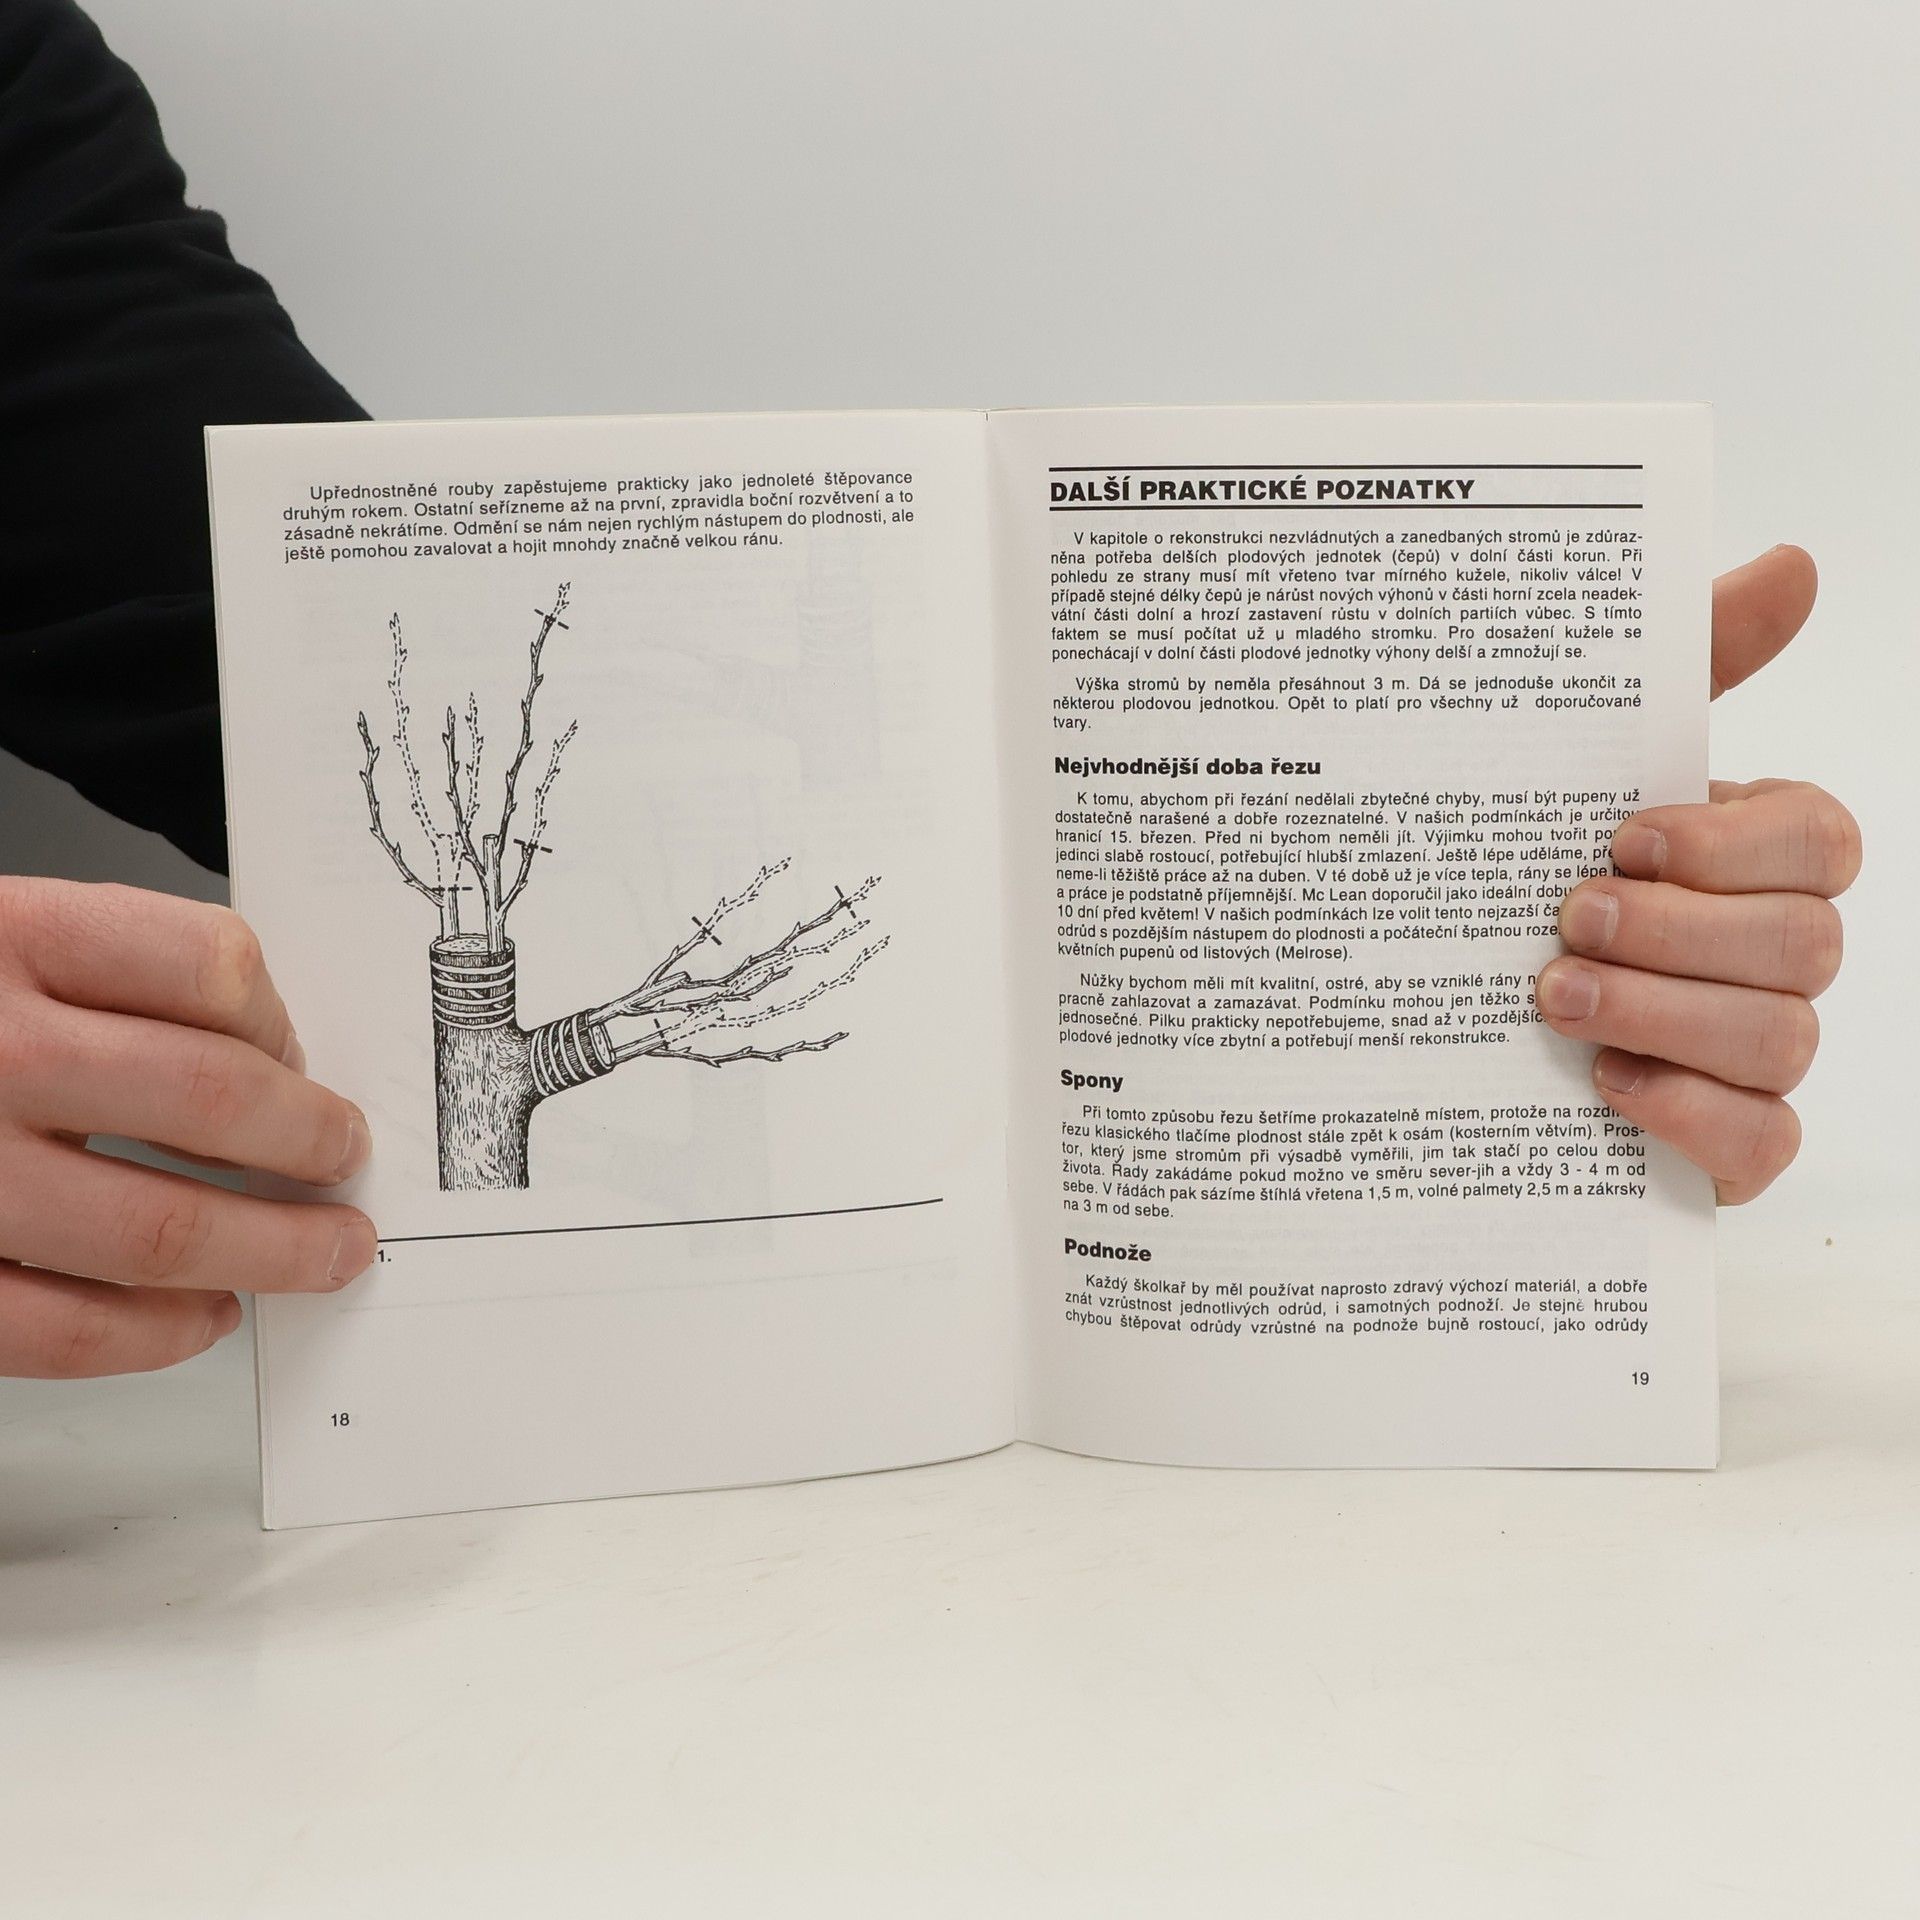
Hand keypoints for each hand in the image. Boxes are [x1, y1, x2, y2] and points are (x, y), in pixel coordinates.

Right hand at [0, 879, 376, 1375]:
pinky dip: (157, 1333)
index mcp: (5, 938)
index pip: (210, 966)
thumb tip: (269, 1054)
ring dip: (270, 1249)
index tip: (309, 1061)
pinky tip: (206, 1316)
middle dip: (309, 1143)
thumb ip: (107, 970)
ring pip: (157, 1227)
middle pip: (207, 1101)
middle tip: (346, 1160)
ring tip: (325, 1252)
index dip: (286, 1022)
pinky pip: (62, 1327)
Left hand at [1535, 545, 1861, 1202]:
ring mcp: (1756, 1050)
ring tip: (1552, 997)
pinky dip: (1687, 1112)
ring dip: (1662, 1011)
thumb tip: (1793, 563)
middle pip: (1805, 942)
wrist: (1435, 1005)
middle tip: (1567, 920)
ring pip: (1780, 1037)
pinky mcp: (1726, 1141)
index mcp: (1755, 855)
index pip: (1821, 839)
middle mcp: (1772, 952)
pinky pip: (1761, 1140)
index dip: (1734, 843)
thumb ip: (1688, 666)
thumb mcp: (1585, 763)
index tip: (1625, 837)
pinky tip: (1603, 1083)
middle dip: (1681, 931)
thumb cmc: (1535, 867)